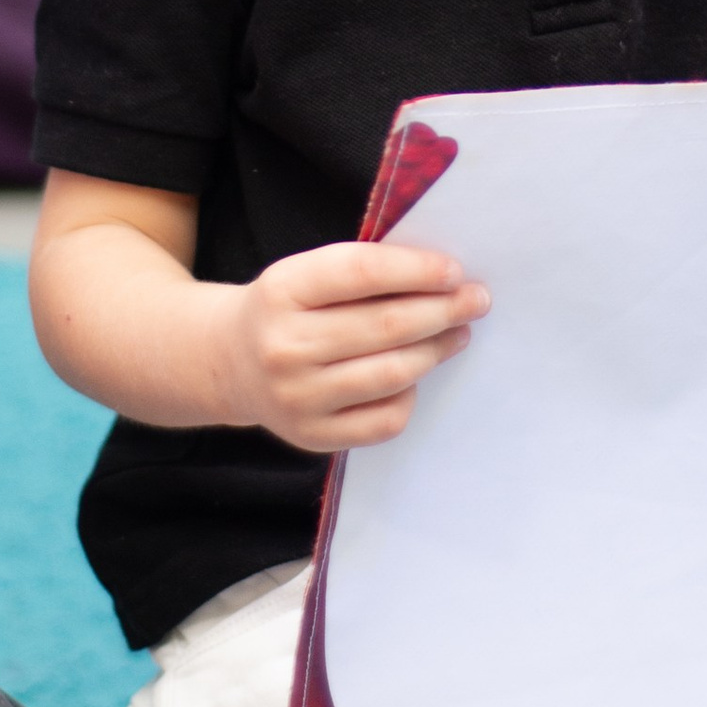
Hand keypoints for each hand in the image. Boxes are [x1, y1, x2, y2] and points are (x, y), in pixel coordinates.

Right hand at [217, 241, 489, 453]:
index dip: (416, 270)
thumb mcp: (305, 274)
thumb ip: (362, 272)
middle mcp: (284, 346)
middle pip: (385, 326)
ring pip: (392, 373)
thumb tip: (444, 279)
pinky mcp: (312, 435)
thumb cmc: (288, 309)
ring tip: (457, 334)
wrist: (230, 362)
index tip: (455, 271)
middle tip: (476, 300)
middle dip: (443, 310)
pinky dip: (410, 394)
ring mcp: (297, 397)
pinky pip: (384, 420)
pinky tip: (415, 375)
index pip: (361, 273)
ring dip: (435, 350)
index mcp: (282, 290)